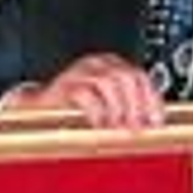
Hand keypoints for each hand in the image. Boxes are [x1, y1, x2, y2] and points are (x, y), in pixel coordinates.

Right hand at [1, 53, 163, 129]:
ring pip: (109, 83)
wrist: (35, 110)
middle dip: (136, 105)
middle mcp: (97, 65)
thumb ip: (126, 106)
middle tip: (137, 127)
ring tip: (118, 127)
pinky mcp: (63, 85)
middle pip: (127, 76)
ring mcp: (79, 73)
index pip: (140, 75)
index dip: (152, 100)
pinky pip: (85, 94)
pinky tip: (99, 124)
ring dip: (118, 109)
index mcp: (110, 65)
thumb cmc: (71, 110)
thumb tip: (150, 124)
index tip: (157, 121)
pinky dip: (96, 111)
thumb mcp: (104, 104)